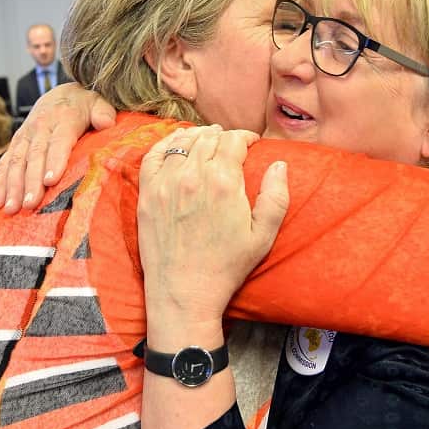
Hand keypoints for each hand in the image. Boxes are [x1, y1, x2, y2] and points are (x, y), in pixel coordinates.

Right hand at [0, 83, 116, 212]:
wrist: (61, 94)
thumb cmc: (84, 105)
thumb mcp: (97, 102)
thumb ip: (103, 112)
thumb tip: (106, 123)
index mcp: (62, 119)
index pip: (58, 141)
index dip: (54, 160)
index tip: (51, 181)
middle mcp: (39, 127)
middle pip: (34, 156)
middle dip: (31, 182)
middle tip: (30, 205)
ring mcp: (24, 136)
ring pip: (16, 162)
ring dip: (12, 187)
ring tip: (11, 209)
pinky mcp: (15, 144)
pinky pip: (4, 163)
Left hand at [137, 125, 288, 341]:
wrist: (184, 292)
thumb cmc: (226, 268)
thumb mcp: (263, 236)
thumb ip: (276, 196)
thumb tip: (280, 164)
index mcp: (224, 183)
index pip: (234, 140)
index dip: (246, 137)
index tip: (251, 143)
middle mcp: (193, 176)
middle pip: (209, 138)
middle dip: (223, 136)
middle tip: (230, 143)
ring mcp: (166, 183)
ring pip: (183, 142)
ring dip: (198, 136)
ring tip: (207, 139)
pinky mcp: (147, 193)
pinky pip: (154, 155)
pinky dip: (167, 143)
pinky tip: (177, 143)